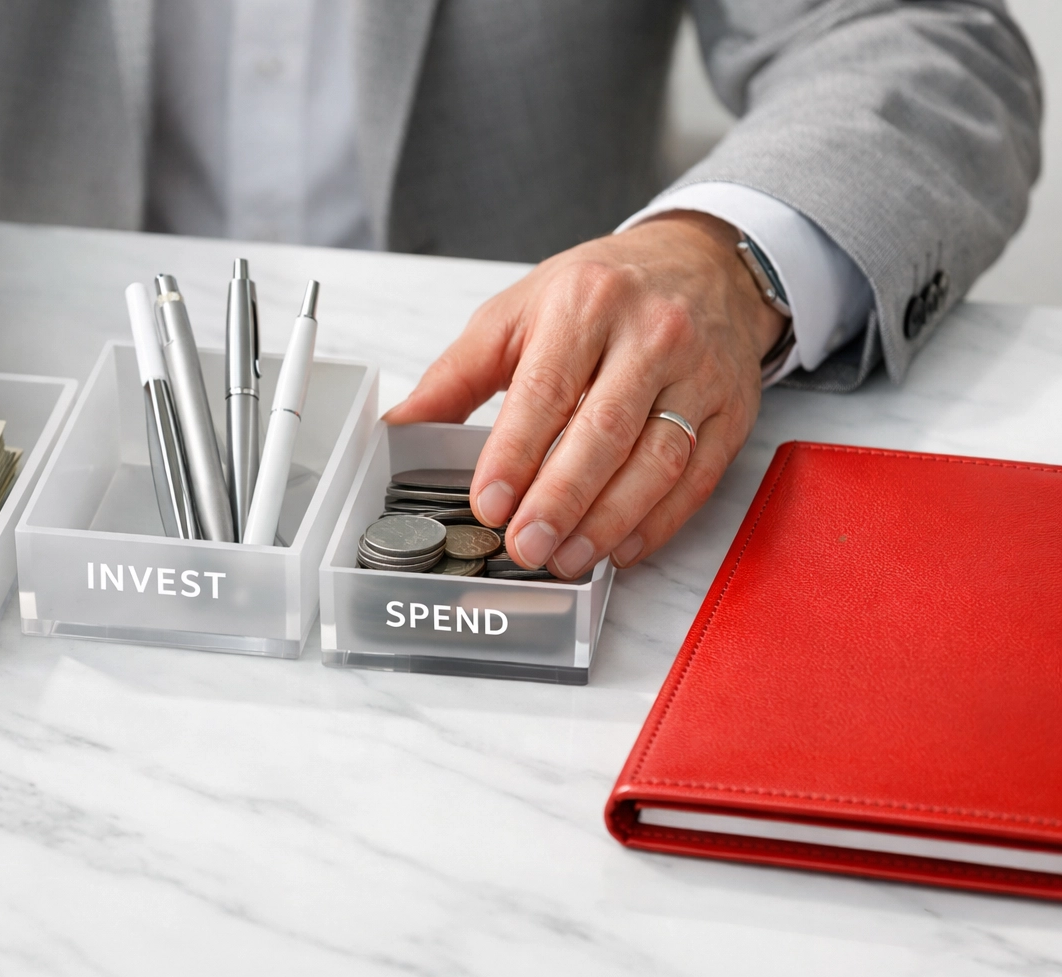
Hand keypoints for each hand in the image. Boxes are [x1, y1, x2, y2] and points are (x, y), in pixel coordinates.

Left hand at [385, 211, 784, 575]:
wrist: (702, 262)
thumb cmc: (601, 291)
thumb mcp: (518, 311)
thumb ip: (457, 373)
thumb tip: (400, 425)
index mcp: (585, 303)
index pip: (545, 389)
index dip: (515, 454)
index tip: (489, 504)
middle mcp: (650, 334)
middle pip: (603, 431)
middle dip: (560, 499)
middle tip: (524, 547)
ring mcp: (699, 373)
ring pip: (657, 461)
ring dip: (608, 521)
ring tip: (565, 558)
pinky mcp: (733, 408)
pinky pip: (698, 476)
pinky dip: (658, 522)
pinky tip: (620, 548)